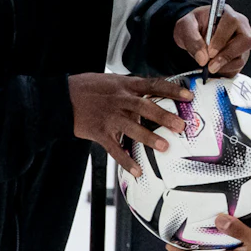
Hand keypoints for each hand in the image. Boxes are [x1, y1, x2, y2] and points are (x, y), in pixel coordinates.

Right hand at [68, 73, 192, 175]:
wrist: (61, 98)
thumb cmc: (88, 88)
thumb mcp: (112, 80)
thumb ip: (131, 88)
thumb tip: (153, 91)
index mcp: (125, 85)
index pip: (153, 85)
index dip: (172, 89)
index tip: (189, 96)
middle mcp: (120, 100)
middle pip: (146, 107)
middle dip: (165, 117)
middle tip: (181, 126)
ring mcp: (110, 117)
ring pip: (133, 128)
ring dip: (149, 138)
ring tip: (165, 147)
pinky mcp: (99, 132)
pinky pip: (115, 149)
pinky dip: (126, 160)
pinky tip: (137, 170)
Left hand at [167, 215, 250, 250]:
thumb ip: (238, 230)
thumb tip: (217, 220)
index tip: (167, 246)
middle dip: (191, 247)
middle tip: (178, 234)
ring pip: (220, 249)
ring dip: (207, 240)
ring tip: (198, 225)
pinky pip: (233, 244)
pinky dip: (224, 235)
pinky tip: (228, 222)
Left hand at [174, 5, 250, 76]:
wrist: (193, 35)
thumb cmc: (192, 25)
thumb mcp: (185, 26)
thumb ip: (192, 40)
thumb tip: (203, 59)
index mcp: (227, 14)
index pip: (232, 23)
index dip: (222, 39)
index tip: (210, 52)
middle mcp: (240, 27)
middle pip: (246, 41)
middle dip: (227, 56)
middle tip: (210, 66)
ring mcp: (242, 44)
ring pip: (241, 57)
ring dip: (224, 66)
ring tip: (208, 67)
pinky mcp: (240, 57)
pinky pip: (237, 68)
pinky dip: (224, 72)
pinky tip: (213, 68)